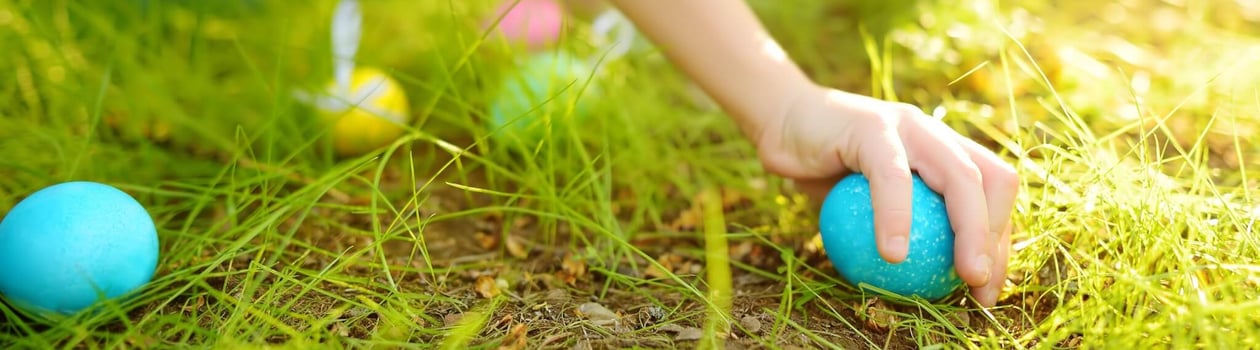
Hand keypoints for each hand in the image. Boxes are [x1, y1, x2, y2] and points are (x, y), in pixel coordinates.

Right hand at [752, 84, 1018, 306]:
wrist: (779, 121)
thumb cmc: (821, 169)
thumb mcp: (866, 204)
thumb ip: (901, 227)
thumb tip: (925, 283)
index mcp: (943, 149)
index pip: (994, 191)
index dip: (1001, 239)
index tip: (987, 287)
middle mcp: (935, 133)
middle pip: (990, 182)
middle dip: (997, 239)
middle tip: (982, 286)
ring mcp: (908, 125)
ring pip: (960, 177)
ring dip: (970, 231)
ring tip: (961, 274)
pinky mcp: (872, 127)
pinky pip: (892, 177)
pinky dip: (897, 216)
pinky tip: (893, 253)